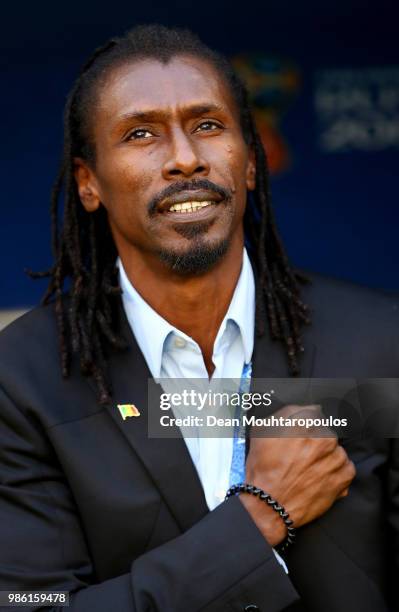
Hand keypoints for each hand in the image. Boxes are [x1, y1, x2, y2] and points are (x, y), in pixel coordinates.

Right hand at [240, 404, 355, 545]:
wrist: (269, 505)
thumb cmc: (262, 468)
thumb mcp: (261, 431)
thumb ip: (284, 414)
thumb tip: (303, 409)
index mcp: (304, 421)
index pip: (314, 413)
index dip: (305, 425)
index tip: (300, 436)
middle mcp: (323, 436)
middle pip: (326, 431)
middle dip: (316, 441)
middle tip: (302, 456)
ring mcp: (336, 456)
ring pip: (337, 449)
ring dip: (326, 457)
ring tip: (309, 470)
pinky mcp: (344, 476)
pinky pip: (346, 467)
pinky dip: (336, 472)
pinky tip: (319, 478)